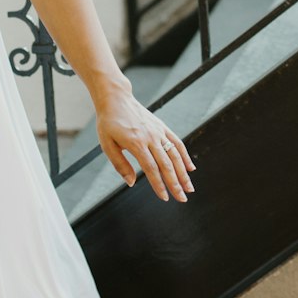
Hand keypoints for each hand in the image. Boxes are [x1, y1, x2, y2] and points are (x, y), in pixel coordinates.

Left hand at [94, 87, 195, 202]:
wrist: (116, 98)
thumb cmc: (109, 123)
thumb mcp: (107, 144)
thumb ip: (120, 164)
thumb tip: (131, 183)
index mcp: (136, 143)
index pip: (151, 168)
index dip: (159, 185)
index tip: (165, 198)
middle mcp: (150, 137)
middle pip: (166, 164)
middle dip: (175, 183)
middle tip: (182, 199)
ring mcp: (158, 131)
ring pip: (175, 155)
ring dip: (183, 173)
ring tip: (189, 188)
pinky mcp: (162, 126)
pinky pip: (176, 142)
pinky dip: (185, 156)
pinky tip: (190, 168)